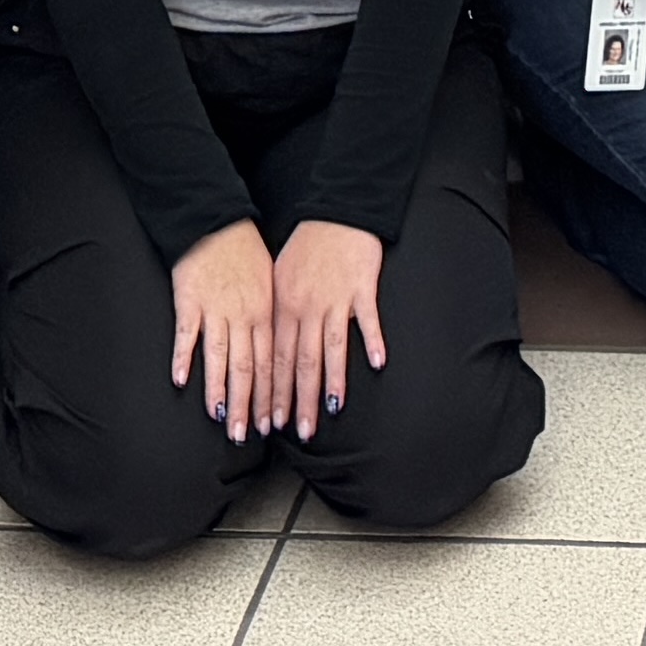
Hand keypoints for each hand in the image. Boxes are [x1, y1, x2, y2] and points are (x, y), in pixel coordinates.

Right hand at [169, 224, 279, 439]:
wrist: (217, 222)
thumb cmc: (245, 253)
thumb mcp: (271, 284)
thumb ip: (273, 319)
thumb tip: (280, 352)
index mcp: (267, 313)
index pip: (272, 364)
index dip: (273, 396)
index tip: (273, 424)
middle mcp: (244, 316)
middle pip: (249, 368)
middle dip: (250, 405)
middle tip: (248, 435)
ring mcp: (216, 310)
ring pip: (220, 359)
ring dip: (221, 392)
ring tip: (222, 420)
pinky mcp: (190, 301)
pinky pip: (187, 335)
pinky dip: (184, 358)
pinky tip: (182, 381)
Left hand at [265, 220, 392, 436]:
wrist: (335, 214)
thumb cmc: (306, 248)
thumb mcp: (279, 280)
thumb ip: (277, 317)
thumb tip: (269, 353)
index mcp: (282, 307)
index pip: (275, 360)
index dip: (273, 394)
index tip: (272, 423)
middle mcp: (306, 307)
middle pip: (301, 362)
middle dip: (298, 400)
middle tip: (299, 431)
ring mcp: (334, 299)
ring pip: (330, 348)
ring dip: (330, 383)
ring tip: (330, 411)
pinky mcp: (361, 288)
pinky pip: (367, 319)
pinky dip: (371, 340)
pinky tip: (377, 363)